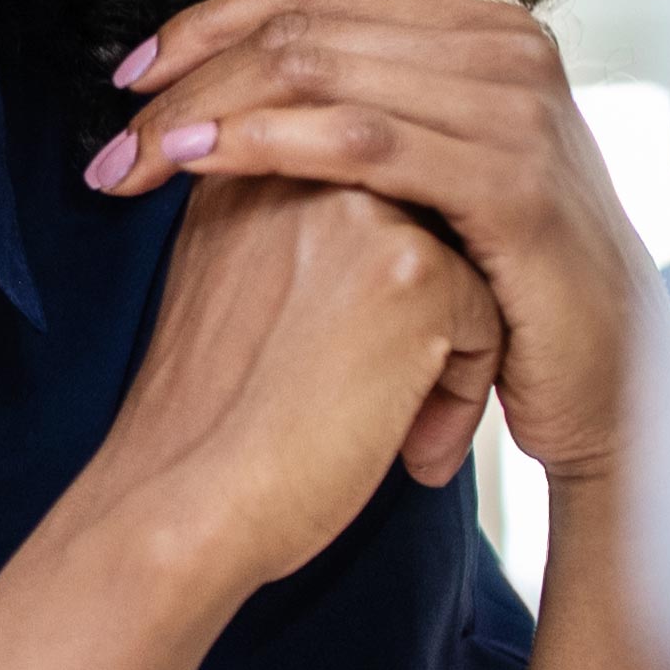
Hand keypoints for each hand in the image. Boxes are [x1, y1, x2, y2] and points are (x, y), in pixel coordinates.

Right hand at [68, 171, 497, 596]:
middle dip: (410, 320)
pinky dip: (462, 396)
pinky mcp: (414, 269)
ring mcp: (361, 212)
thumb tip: (369, 247)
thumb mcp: (220, 289)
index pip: (363, 204)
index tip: (314, 369)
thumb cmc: (203, 425)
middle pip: (417, 228)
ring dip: (442, 360)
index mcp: (248, 167)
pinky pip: (487, 320)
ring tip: (390, 431)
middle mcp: (302, 170)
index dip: (359, 298)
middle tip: (357, 403)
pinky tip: (408, 448)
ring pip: (461, 271)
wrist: (183, 502)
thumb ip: (281, 236)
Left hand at [89, 0, 669, 489]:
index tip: (127, 80)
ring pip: (322, 70)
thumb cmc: (496, 292)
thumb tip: (223, 81)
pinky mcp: (516, 185)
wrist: (605, 387)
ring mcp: (519, 111)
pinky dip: (266, 143)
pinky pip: (366, 143)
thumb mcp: (426, 182)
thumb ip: (354, 115)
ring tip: (129, 161)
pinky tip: (197, 166)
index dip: (207, 22)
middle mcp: (507, 50)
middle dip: (188, 73)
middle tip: (108, 136)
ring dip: (204, 110)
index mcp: (480, 33)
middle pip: (305, 23)